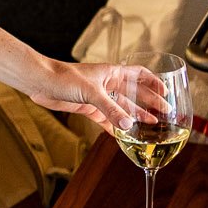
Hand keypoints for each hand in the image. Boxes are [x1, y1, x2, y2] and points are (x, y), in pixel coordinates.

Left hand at [23, 59, 170, 131]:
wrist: (41, 83)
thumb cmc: (64, 77)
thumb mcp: (91, 93)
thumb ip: (111, 109)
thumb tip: (128, 125)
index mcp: (113, 73)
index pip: (139, 75)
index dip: (154, 83)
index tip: (166, 92)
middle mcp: (108, 84)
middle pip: (134, 94)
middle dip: (149, 104)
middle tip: (164, 115)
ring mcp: (98, 97)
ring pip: (122, 108)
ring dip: (135, 117)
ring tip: (150, 126)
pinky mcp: (88, 108)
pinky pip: (107, 119)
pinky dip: (115, 126)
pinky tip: (124, 134)